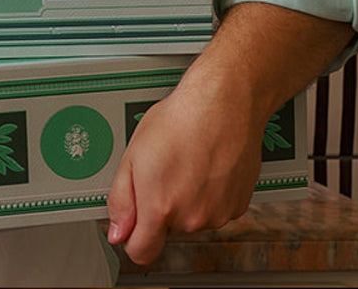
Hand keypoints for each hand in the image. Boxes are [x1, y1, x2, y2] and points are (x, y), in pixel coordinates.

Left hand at [105, 74, 260, 264]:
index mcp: (161, 208)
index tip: (132, 225)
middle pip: (167, 231)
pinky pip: (216, 210)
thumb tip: (117, 232)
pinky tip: (206, 168)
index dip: (132, 239)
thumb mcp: (131, 158)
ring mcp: (220, 213)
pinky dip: (209, 196)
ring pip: (193, 220)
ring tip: (186, 165)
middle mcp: (193, 218)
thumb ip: (121, 201)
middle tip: (161, 172)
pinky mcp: (240, 204)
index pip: (142, 252)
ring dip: (186, 202)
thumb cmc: (178, 122)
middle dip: (159, 209)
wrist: (223, 104)